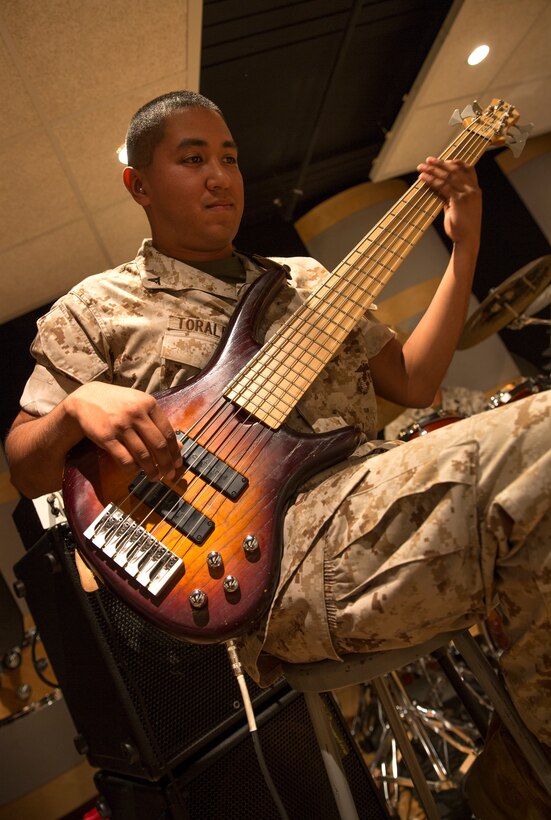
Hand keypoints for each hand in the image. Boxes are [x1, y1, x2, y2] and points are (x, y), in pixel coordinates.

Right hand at [65, 382, 181, 479]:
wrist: (86, 399)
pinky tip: (136, 470)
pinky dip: (133, 468)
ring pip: (143, 455)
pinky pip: (125, 459)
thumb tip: (179, 446)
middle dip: (167, 464)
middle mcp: (136, 413)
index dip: (175, 451)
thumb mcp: (140, 405)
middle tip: (170, 475)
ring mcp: (121, 425)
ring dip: (151, 470)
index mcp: (148, 403)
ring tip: (155, 477)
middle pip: (158, 445)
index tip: (178, 463)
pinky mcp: (106, 437)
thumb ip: (158, 423)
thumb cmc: (118, 403)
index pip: (168, 432)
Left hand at [417, 157, 481, 246]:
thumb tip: (438, 188)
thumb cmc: (462, 226)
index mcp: (475, 190)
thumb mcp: (457, 207)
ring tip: (422, 167)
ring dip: (433, 170)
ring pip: (447, 177)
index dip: (455, 162)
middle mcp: (472, 189)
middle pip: (455, 170)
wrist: (468, 240)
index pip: (468, 169)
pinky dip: (431, 181)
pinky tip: (423, 178)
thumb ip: (450, 196)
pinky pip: (442, 187)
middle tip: (428, 160)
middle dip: (440, 164)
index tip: (443, 159)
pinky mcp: (458, 200)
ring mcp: (467, 194)